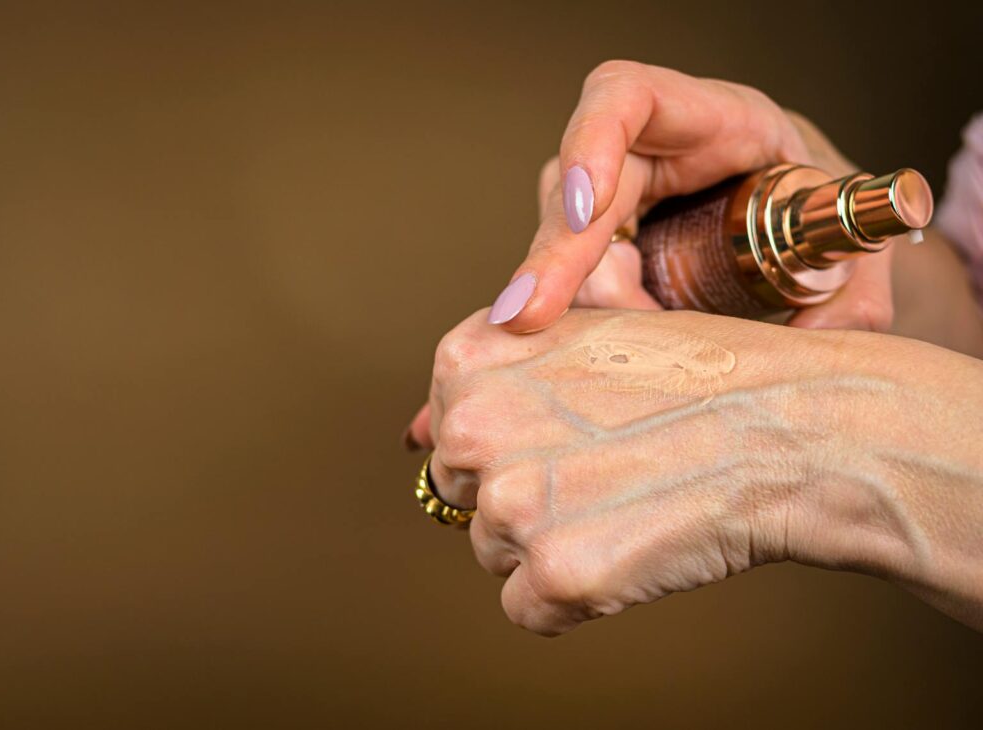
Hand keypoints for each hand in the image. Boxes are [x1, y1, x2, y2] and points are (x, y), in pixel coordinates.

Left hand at [412, 308, 982, 634]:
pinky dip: (573, 597)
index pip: (446, 422)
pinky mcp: (556, 577)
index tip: (563, 432)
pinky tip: (630, 549)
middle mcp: (475, 429)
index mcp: (472, 360)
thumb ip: (498, 376)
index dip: (507, 435)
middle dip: (521, 491)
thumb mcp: (583, 335)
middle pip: (463, 492)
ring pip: (494, 552)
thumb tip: (419, 438)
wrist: (792, 426)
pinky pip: (528, 609)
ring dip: (550, 543)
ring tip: (627, 502)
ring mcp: (513, 506)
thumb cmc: (699, 374)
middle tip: (603, 469)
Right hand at [488, 61, 895, 333]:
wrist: (804, 222)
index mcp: (705, 118)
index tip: (588, 208)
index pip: (626, 98)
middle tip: (529, 316)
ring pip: (562, 247)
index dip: (593, 142)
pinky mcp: (598, 251)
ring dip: (579, 305)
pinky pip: (575, 284)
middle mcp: (641, 155)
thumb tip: (826, 338)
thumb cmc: (820, 204)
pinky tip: (600, 355)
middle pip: (570, 189)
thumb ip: (855, 284)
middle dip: (551, 257)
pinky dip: (586, 324)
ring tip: (620, 356)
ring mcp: (609, 203)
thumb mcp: (848, 232)